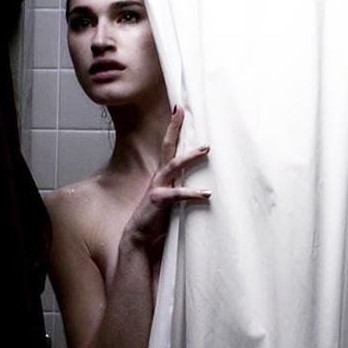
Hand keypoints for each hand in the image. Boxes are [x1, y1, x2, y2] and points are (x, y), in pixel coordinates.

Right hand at [123, 105, 210, 257]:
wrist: (140, 238)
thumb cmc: (158, 218)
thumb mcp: (171, 197)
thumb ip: (181, 185)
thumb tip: (202, 178)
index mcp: (162, 175)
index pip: (168, 146)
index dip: (173, 128)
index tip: (178, 109)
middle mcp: (159, 177)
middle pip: (167, 147)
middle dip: (174, 128)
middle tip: (183, 112)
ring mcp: (157, 187)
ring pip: (174, 166)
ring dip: (190, 157)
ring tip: (206, 149)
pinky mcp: (159, 201)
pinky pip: (178, 195)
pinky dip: (193, 193)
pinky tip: (207, 194)